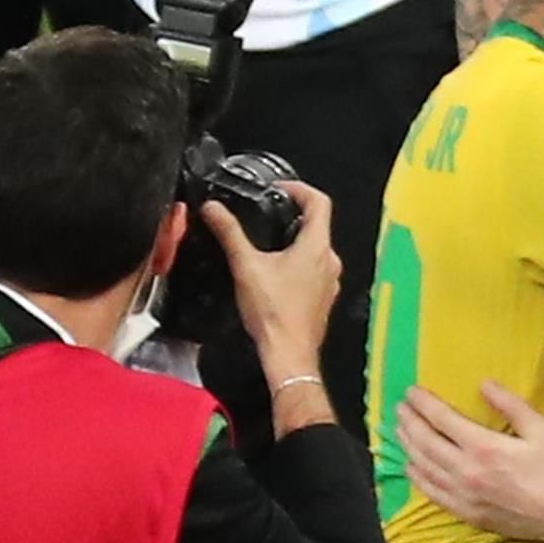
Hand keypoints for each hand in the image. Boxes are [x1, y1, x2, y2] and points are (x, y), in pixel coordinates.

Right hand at [201, 182, 339, 377]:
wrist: (289, 353)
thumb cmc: (273, 312)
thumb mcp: (246, 266)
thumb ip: (229, 233)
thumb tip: (213, 208)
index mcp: (316, 247)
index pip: (320, 202)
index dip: (299, 189)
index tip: (279, 189)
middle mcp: (330, 261)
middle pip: (318, 225)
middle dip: (294, 215)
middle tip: (269, 212)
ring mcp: (330, 280)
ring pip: (317, 249)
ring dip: (297, 240)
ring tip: (269, 241)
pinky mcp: (324, 297)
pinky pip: (315, 270)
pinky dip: (299, 262)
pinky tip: (277, 271)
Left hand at [398, 380, 543, 542]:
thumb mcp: (541, 428)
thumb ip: (510, 404)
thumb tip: (484, 384)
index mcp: (484, 447)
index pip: (442, 420)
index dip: (423, 404)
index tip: (412, 392)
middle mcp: (466, 472)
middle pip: (426, 442)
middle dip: (410, 422)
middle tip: (400, 407)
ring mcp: (464, 495)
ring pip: (424, 467)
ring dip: (408, 446)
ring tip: (400, 430)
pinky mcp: (466, 513)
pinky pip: (432, 494)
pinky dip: (417, 478)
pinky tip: (411, 467)